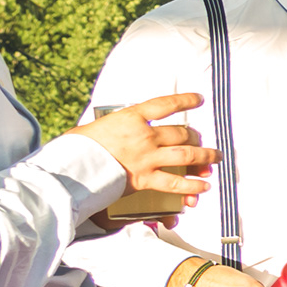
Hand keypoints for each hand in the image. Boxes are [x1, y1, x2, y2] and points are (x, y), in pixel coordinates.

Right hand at [81, 91, 216, 204]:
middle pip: (182, 133)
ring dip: (205, 157)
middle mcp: (144, 136)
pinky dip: (193, 186)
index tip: (199, 99)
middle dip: (197, 137)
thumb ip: (115, 127)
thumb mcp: (96, 126)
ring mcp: (147, 158)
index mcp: (130, 118)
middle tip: (202, 141)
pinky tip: (203, 187)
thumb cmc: (77, 147)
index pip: (165, 105)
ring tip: (215, 159)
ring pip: (187, 155)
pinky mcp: (145, 179)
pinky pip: (176, 183)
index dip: (185, 100)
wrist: (71, 168)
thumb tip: (117, 129)